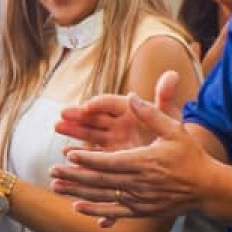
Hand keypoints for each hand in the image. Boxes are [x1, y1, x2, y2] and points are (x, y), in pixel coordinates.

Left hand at [52, 75, 208, 219]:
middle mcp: (139, 183)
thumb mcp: (175, 129)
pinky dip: (95, 210)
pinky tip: (77, 207)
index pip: (110, 161)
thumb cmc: (190, 156)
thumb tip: (131, 95)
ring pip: (103, 196)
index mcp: (145, 161)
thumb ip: (152, 113)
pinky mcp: (141, 210)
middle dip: (73, 176)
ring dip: (77, 192)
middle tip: (51, 171)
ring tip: (56, 187)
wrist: (207, 188)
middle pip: (100, 180)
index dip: (88, 159)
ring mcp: (139, 199)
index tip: (69, 154)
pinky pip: (114, 211)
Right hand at [54, 69, 184, 150]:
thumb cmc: (172, 132)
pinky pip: (93, 152)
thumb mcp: (169, 115)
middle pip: (95, 116)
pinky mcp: (109, 154)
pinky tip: (66, 152)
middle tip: (63, 114)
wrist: (174, 156)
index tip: (88, 106)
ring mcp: (112, 138)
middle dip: (78, 115)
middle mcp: (117, 121)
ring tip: (57, 127)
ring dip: (73, 130)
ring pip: (89, 132)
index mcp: (129, 108)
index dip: (99, 103)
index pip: (111, 102)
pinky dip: (81, 152)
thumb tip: (172, 74)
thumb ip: (165, 96)